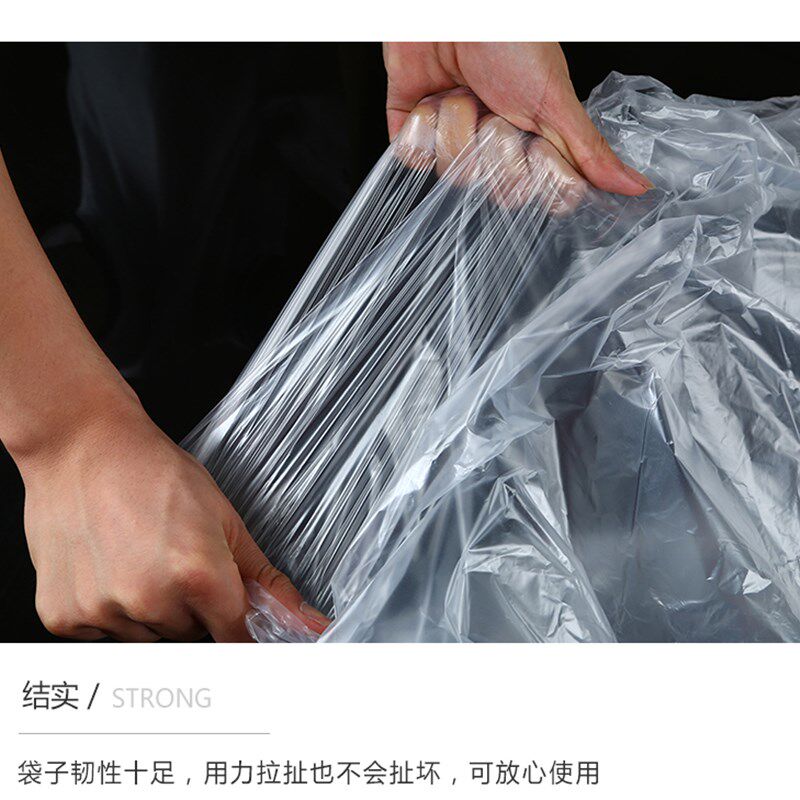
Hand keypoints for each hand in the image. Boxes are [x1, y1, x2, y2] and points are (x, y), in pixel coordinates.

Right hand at [20, 399, 329, 641]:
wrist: (83, 446)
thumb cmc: (155, 473)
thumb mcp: (225, 520)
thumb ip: (266, 581)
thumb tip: (309, 623)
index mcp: (199, 575)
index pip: (236, 638)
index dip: (236, 624)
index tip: (230, 615)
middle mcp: (150, 600)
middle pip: (190, 634)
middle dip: (192, 607)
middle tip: (174, 558)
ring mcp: (103, 610)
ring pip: (147, 636)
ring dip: (149, 610)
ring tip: (137, 556)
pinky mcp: (63, 616)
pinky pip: (103, 634)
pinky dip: (108, 609)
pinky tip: (106, 566)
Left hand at [384, 42, 651, 195]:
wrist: (451, 6)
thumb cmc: (508, 38)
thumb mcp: (555, 99)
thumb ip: (588, 150)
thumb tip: (636, 188)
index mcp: (530, 143)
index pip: (533, 194)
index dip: (530, 176)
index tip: (533, 148)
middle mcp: (492, 147)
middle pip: (492, 189)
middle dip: (493, 145)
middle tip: (494, 109)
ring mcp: (454, 140)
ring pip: (451, 174)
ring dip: (455, 126)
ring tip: (461, 92)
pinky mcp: (414, 132)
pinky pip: (413, 159)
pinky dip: (421, 127)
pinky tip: (429, 100)